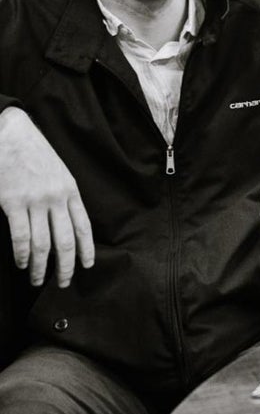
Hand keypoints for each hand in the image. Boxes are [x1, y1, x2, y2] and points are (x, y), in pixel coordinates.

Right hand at [0, 107, 93, 286]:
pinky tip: (22, 263)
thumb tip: (67, 224)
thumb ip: (64, 198)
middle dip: (66, 266)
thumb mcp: (59, 174)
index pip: (83, 226)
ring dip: (41, 266)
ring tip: (38, 279)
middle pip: (65, 240)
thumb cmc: (35, 155)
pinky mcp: (13, 202)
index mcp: (71, 191)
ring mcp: (35, 201)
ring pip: (43, 243)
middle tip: (63, 283)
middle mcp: (56, 198)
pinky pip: (21, 236)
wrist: (12, 135)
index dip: (86, 249)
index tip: (87, 266)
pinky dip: (22, 254)